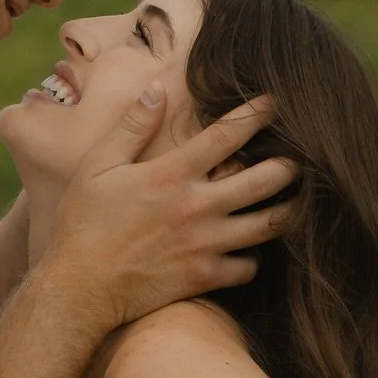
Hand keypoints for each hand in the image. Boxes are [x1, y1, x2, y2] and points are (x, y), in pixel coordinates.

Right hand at [47, 85, 297, 327]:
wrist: (79, 289)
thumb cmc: (83, 225)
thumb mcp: (97, 166)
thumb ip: (131, 127)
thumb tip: (158, 88)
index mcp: (171, 175)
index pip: (227, 135)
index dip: (257, 114)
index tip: (275, 102)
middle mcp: (196, 207)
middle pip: (264, 179)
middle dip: (289, 165)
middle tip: (297, 158)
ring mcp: (204, 244)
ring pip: (268, 225)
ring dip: (287, 210)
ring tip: (295, 201)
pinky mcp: (203, 277)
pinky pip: (248, 267)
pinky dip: (254, 258)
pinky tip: (250, 250)